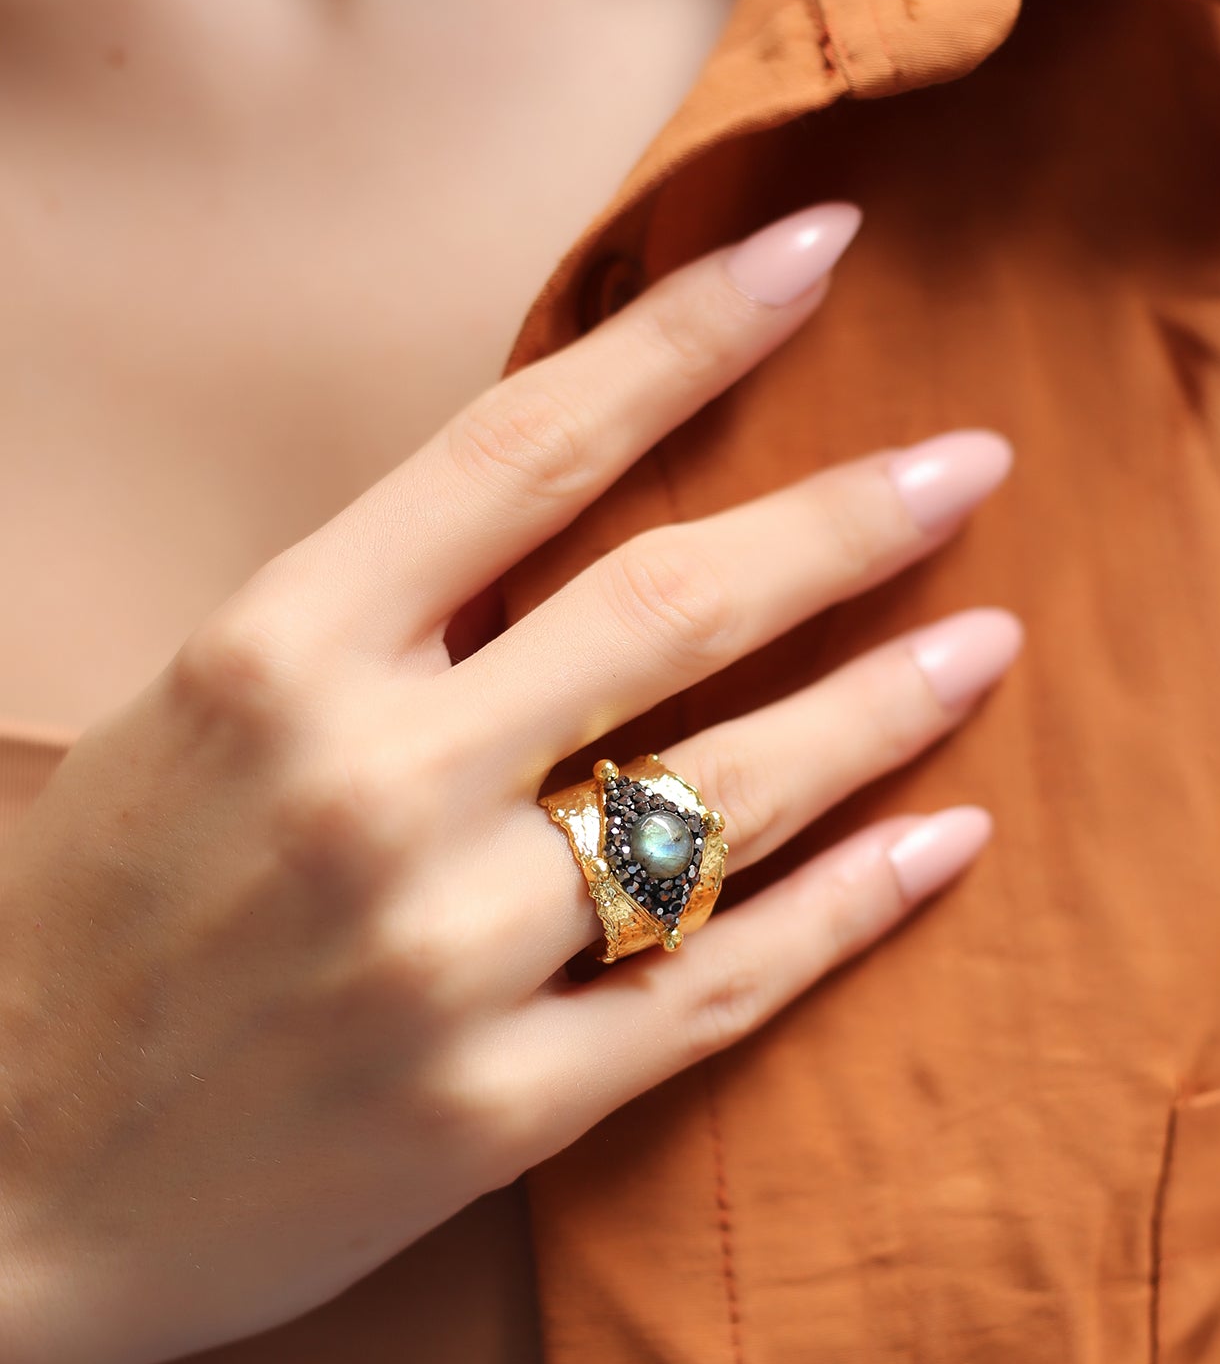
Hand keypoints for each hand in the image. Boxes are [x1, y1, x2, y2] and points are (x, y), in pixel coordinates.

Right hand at [0, 202, 1020, 1363]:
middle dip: (844, 522)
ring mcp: (445, 959)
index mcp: (275, 654)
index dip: (693, 336)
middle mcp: (373, 787)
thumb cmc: (80, 924)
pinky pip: (722, 992)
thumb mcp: (198, 714)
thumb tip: (578, 541)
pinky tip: (943, 841)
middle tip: (968, 467)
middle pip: (670, 608)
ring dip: (883, 707)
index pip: (527, 445)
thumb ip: (378, 625)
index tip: (821, 255)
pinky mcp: (497, 1109)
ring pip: (729, 800)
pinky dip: (852, 910)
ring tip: (986, 644)